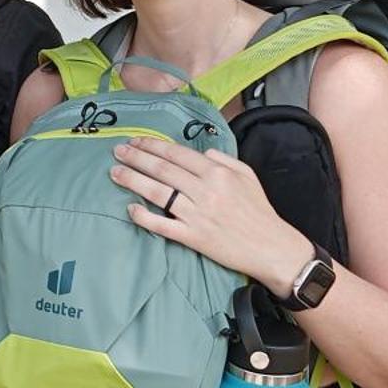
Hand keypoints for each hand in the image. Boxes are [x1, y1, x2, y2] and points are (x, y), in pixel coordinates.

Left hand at [110, 137, 313, 291]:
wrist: (271, 247)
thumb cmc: (259, 211)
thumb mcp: (247, 176)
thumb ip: (224, 159)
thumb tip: (202, 153)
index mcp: (218, 172)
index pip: (177, 154)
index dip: (152, 146)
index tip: (135, 140)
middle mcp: (205, 191)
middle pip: (162, 170)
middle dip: (136, 157)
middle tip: (117, 151)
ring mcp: (197, 215)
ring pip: (158, 193)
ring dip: (133, 180)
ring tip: (115, 172)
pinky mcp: (193, 237)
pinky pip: (162, 225)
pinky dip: (144, 217)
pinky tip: (130, 209)